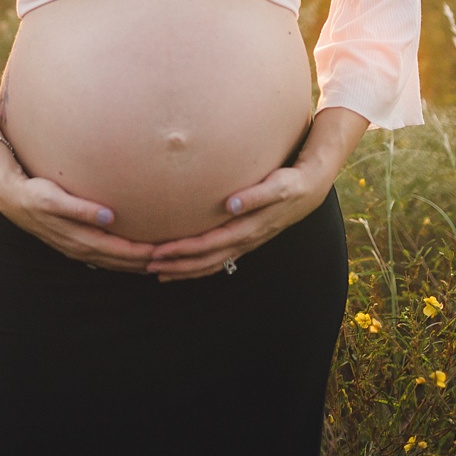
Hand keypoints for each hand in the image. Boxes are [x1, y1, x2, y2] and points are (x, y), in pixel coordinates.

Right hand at [0, 172, 156, 272]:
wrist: (13, 199)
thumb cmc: (35, 194)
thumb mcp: (54, 198)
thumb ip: (81, 209)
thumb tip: (108, 216)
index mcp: (80, 238)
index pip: (119, 251)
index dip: (142, 253)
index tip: (165, 250)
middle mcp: (81, 248)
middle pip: (120, 261)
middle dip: (146, 261)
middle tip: (172, 258)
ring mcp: (78, 248)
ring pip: (113, 262)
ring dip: (135, 264)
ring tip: (159, 261)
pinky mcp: (75, 243)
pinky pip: (104, 257)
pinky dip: (121, 259)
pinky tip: (131, 255)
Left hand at [146, 162, 330, 282]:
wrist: (308, 190)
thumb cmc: (289, 183)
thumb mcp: (276, 186)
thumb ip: (254, 196)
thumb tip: (230, 204)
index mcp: (247, 229)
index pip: (208, 244)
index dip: (183, 250)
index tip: (159, 251)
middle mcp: (243, 241)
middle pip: (205, 260)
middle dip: (176, 265)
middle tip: (148, 265)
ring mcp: (244, 244)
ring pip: (210, 264)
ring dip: (183, 270)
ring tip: (157, 272)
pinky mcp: (243, 241)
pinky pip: (217, 260)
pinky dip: (197, 266)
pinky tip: (182, 266)